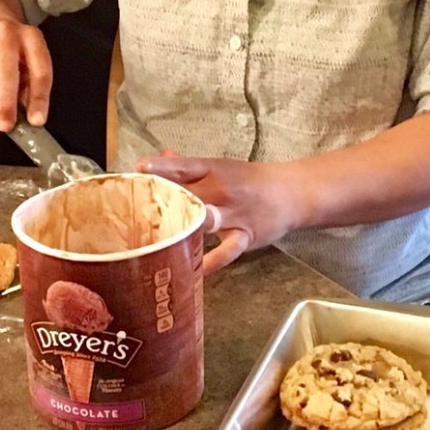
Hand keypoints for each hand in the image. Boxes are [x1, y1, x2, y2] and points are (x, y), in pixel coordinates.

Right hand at [0, 9, 52, 130]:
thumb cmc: (5, 45)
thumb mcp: (24, 57)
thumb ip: (27, 85)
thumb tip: (28, 117)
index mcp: (30, 37)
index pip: (40, 69)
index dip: (40, 98)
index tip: (36, 120)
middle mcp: (5, 32)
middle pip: (7, 70)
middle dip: (5, 102)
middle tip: (5, 125)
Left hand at [138, 152, 298, 274]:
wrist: (292, 192)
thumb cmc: (249, 180)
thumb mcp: (221, 167)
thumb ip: (188, 167)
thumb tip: (159, 158)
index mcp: (214, 169)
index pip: (184, 166)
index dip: (161, 168)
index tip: (140, 169)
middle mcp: (222, 189)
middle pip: (189, 194)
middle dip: (165, 202)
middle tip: (137, 212)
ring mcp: (234, 214)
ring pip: (206, 220)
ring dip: (185, 227)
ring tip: (159, 239)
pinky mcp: (245, 236)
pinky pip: (227, 251)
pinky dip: (212, 261)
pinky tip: (195, 271)